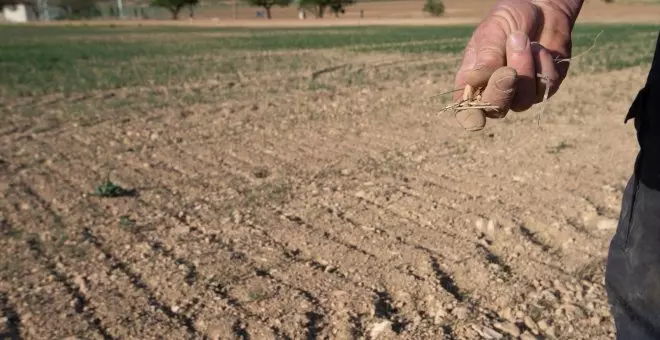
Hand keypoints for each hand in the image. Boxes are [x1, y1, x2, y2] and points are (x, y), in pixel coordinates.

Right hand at [452, 0, 583, 130]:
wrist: (540, 7)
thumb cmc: (508, 19)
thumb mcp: (491, 32)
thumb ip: (486, 56)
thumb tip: (473, 81)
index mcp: (473, 83)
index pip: (467, 111)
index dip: (471, 119)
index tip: (477, 121)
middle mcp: (495, 92)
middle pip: (496, 110)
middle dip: (502, 91)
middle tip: (508, 70)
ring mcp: (521, 93)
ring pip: (523, 100)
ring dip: (524, 69)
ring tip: (521, 39)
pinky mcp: (545, 87)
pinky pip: (546, 86)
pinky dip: (543, 63)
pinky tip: (538, 47)